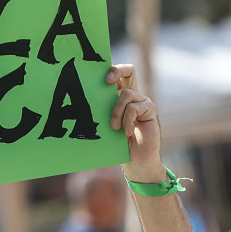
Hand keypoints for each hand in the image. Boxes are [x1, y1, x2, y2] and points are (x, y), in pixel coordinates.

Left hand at [107, 64, 162, 180]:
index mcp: (120, 97)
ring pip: (127, 93)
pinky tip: (127, 133)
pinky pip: (134, 107)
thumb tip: (80, 102)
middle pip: (129, 70)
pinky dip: (127, 120)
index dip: (110, 70)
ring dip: (117, 111)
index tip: (100, 78)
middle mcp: (133, 96)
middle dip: (117, 70)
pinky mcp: (150, 110)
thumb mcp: (106, 125)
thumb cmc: (119, 145)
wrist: (137, 162)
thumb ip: (102, 112)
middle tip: (107, 81)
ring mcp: (142, 102)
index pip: (117, 75)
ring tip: (114, 127)